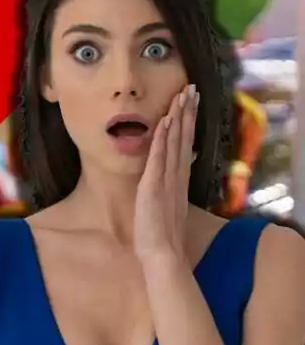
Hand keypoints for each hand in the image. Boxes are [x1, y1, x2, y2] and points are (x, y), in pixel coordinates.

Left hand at [134, 83, 198, 268]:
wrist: (162, 255)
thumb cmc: (160, 237)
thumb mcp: (165, 208)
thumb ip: (167, 192)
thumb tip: (167, 181)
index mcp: (177, 181)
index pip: (184, 146)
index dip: (187, 124)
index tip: (190, 104)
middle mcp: (175, 177)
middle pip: (183, 139)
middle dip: (187, 113)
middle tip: (191, 89)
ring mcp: (166, 180)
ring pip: (174, 143)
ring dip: (177, 118)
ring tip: (181, 96)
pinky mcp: (153, 186)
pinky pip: (159, 158)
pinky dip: (162, 140)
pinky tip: (165, 122)